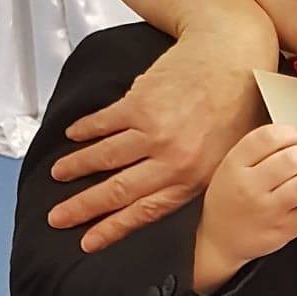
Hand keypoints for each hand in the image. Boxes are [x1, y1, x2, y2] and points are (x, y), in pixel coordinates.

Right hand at [47, 33, 273, 252]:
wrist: (232, 53)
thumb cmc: (238, 103)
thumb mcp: (232, 155)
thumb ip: (202, 180)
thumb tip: (173, 200)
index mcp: (195, 177)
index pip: (145, 212)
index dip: (112, 229)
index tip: (88, 242)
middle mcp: (171, 158)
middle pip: (117, 190)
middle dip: (83, 207)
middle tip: (58, 218)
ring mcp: (153, 130)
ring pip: (104, 156)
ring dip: (77, 167)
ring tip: (59, 175)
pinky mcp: (140, 102)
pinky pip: (104, 122)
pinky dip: (85, 130)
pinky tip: (73, 136)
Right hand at [194, 124, 296, 291]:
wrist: (220, 241)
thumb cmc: (230, 199)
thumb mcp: (231, 168)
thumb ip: (257, 151)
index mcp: (235, 165)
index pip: (268, 137)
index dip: (290, 133)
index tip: (296, 138)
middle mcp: (249, 186)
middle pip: (291, 159)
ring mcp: (267, 210)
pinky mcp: (283, 229)